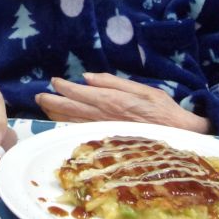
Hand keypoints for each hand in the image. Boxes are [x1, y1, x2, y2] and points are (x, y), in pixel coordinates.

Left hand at [35, 72, 210, 132]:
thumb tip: (87, 78)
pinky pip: (82, 133)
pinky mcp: (107, 140)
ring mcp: (104, 131)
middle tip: (39, 96)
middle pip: (72, 109)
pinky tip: (60, 124)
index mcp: (113, 101)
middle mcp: (105, 117)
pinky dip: (68, 127)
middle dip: (53, 101)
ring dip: (56, 114)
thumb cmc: (163, 110)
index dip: (64, 87)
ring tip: (44, 107)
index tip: (53, 81)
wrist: (179, 136)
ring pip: (74, 122)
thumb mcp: (143, 88)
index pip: (81, 93)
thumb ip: (113, 83)